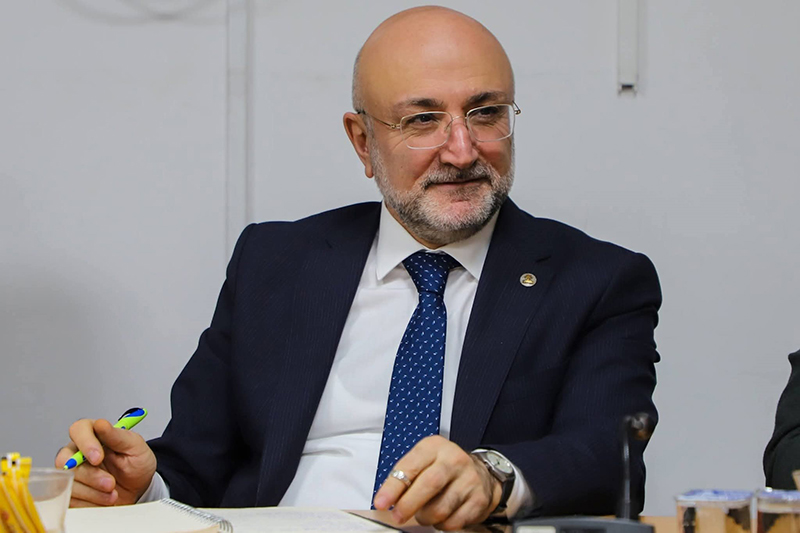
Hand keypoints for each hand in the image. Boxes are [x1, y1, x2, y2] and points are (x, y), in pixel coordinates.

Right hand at [55, 418, 156, 506]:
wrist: (139, 489)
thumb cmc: (136, 464)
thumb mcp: (135, 447)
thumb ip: (117, 436)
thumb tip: (101, 424)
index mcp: (94, 434)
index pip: (78, 430)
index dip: (85, 443)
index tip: (98, 458)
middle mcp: (78, 452)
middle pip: (66, 460)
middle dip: (90, 475)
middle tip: (110, 483)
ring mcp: (72, 473)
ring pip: (68, 482)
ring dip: (93, 492)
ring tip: (113, 493)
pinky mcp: (71, 492)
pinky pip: (70, 500)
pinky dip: (90, 502)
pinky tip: (104, 500)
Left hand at [373, 435, 501, 530]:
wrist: (479, 472)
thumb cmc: (444, 468)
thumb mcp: (424, 461)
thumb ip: (406, 476)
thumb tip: (386, 500)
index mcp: (435, 447)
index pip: (411, 466)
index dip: (393, 487)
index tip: (381, 502)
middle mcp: (454, 460)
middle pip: (428, 485)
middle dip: (408, 505)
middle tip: (398, 516)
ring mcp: (469, 479)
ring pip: (440, 508)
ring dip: (426, 517)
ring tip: (424, 513)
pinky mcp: (479, 499)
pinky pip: (454, 522)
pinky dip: (442, 525)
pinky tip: (442, 516)